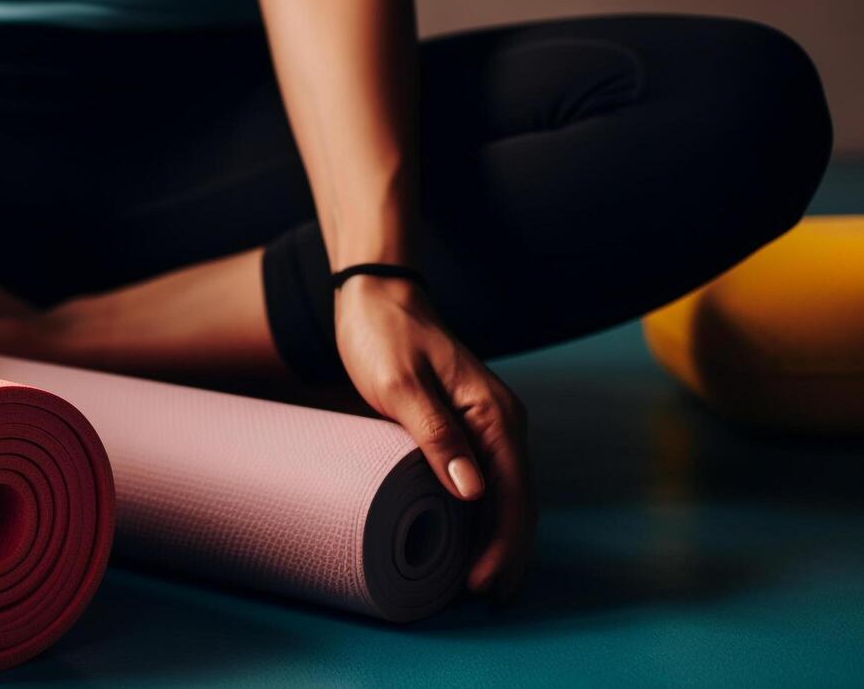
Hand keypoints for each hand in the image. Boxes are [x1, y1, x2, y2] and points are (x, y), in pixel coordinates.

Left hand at [334, 275, 534, 600]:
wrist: (377, 295)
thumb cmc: (384, 336)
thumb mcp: (401, 385)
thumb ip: (436, 435)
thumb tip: (473, 492)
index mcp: (495, 414)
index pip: (513, 494)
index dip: (502, 545)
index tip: (481, 584)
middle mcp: (503, 422)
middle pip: (519, 502)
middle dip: (507, 555)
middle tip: (482, 599)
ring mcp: (489, 424)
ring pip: (507, 495)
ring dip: (499, 541)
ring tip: (479, 584)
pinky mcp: (468, 426)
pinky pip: (488, 480)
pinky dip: (484, 517)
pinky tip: (469, 540)